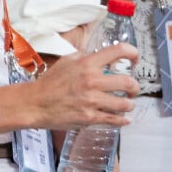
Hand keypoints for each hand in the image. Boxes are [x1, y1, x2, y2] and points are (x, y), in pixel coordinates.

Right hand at [0, 43, 138, 133]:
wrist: (36, 103)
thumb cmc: (50, 82)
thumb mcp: (67, 61)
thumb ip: (85, 57)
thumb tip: (101, 56)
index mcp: (87, 63)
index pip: (119, 51)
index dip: (132, 53)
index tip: (134, 60)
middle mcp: (92, 81)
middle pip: (128, 82)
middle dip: (135, 87)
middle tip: (133, 89)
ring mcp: (92, 101)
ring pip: (125, 104)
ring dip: (130, 104)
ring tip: (127, 103)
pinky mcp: (90, 117)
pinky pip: (114, 120)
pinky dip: (123, 120)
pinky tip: (125, 119)